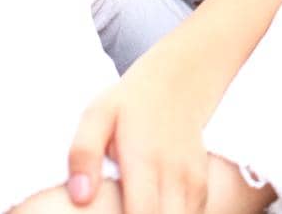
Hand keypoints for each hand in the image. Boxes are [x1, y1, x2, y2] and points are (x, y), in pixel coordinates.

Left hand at [67, 42, 213, 213]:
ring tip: (134, 205)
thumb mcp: (97, 115)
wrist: (180, 80)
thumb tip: (80, 197)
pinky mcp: (201, 183)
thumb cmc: (131, 102)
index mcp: (143, 160)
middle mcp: (174, 174)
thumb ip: (84, 153)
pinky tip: (154, 205)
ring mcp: (192, 179)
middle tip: (122, 206)